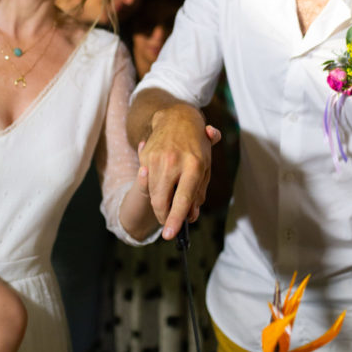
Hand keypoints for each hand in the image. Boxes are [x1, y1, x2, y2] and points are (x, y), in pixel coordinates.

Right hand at [140, 104, 220, 239]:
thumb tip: (191, 215)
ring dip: (159, 205)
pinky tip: (162, 178)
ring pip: (153, 194)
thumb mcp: (206, 166)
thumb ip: (199, 192)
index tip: (170, 234)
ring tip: (167, 206)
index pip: (184, 197)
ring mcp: (157, 158)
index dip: (177, 218)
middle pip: (162, 200)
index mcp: (194, 165)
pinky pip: (147, 181)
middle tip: (168, 225)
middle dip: (164, 217)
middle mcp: (173, 161)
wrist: (177, 117)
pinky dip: (154, 187)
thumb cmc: (196, 146)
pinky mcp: (145, 156)